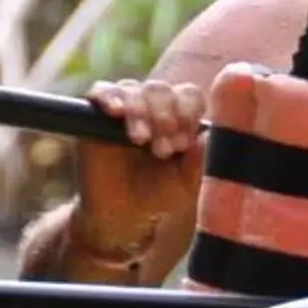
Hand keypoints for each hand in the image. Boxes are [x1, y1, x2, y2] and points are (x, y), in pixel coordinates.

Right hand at [69, 78, 206, 265]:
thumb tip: (211, 133)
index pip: (188, 96)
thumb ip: (200, 158)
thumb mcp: (186, 182)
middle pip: (161, 90)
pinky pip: (100, 92)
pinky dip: (107, 96)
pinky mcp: (95, 115)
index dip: (188, 113)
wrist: (121, 218)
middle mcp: (153, 106)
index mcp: (179, 117)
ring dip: (140, 110)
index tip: (183, 144)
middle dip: (164, 116)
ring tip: (140, 139)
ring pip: (133, 89)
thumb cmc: (158, 197)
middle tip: (162, 149)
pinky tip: (115, 111)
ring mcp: (124, 108)